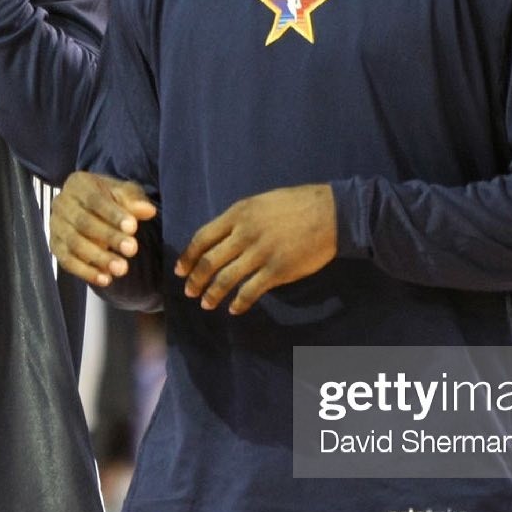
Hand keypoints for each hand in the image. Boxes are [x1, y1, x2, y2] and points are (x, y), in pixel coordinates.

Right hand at [50, 172, 156, 286]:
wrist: (89, 207)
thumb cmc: (109, 197)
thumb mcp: (124, 192)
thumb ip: (134, 200)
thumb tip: (147, 210)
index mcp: (78, 183)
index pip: (95, 199)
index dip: (113, 214)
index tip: (133, 227)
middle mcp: (62, 203)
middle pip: (84, 223)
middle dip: (109, 237)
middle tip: (132, 249)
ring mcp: (56, 226)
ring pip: (74, 244)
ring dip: (99, 258)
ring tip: (122, 269)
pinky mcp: (55, 246)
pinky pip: (67, 261)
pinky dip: (86, 272)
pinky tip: (106, 279)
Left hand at [175, 185, 336, 314]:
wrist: (331, 213)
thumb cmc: (296, 205)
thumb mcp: (260, 203)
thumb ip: (239, 220)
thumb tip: (220, 238)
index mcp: (238, 214)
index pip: (202, 238)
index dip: (188, 257)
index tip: (180, 270)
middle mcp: (244, 234)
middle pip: (210, 261)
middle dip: (195, 279)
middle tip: (189, 292)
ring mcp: (260, 253)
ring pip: (226, 278)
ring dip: (212, 294)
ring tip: (206, 304)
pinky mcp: (277, 270)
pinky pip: (250, 291)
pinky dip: (239, 302)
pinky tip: (234, 309)